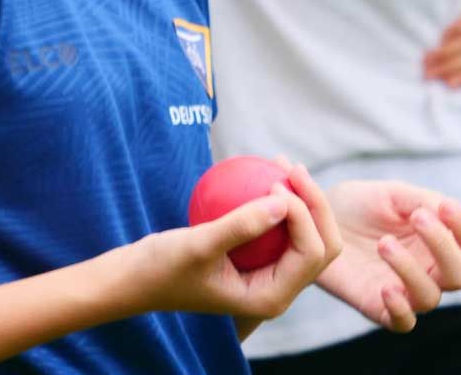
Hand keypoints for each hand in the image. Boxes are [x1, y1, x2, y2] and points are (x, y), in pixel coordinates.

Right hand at [129, 165, 341, 321]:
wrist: (139, 277)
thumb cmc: (164, 266)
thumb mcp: (199, 244)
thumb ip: (241, 225)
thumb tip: (283, 200)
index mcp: (271, 298)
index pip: (310, 254)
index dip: (304, 214)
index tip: (272, 183)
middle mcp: (278, 289)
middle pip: (321, 247)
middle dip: (317, 206)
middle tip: (291, 167)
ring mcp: (270, 275)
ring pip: (306, 235)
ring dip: (304, 200)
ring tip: (283, 162)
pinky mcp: (258, 259)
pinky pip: (282, 228)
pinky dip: (282, 201)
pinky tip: (268, 170)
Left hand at [319, 181, 460, 331]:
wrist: (315, 218)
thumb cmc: (358, 204)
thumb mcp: (390, 194)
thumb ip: (422, 200)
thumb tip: (446, 211)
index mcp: (437, 242)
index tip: (445, 206)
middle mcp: (428, 270)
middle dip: (444, 245)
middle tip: (417, 217)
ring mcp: (405, 291)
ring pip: (430, 297)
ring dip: (411, 268)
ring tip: (383, 243)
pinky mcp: (378, 306)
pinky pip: (403, 323)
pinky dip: (400, 309)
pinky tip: (385, 286)